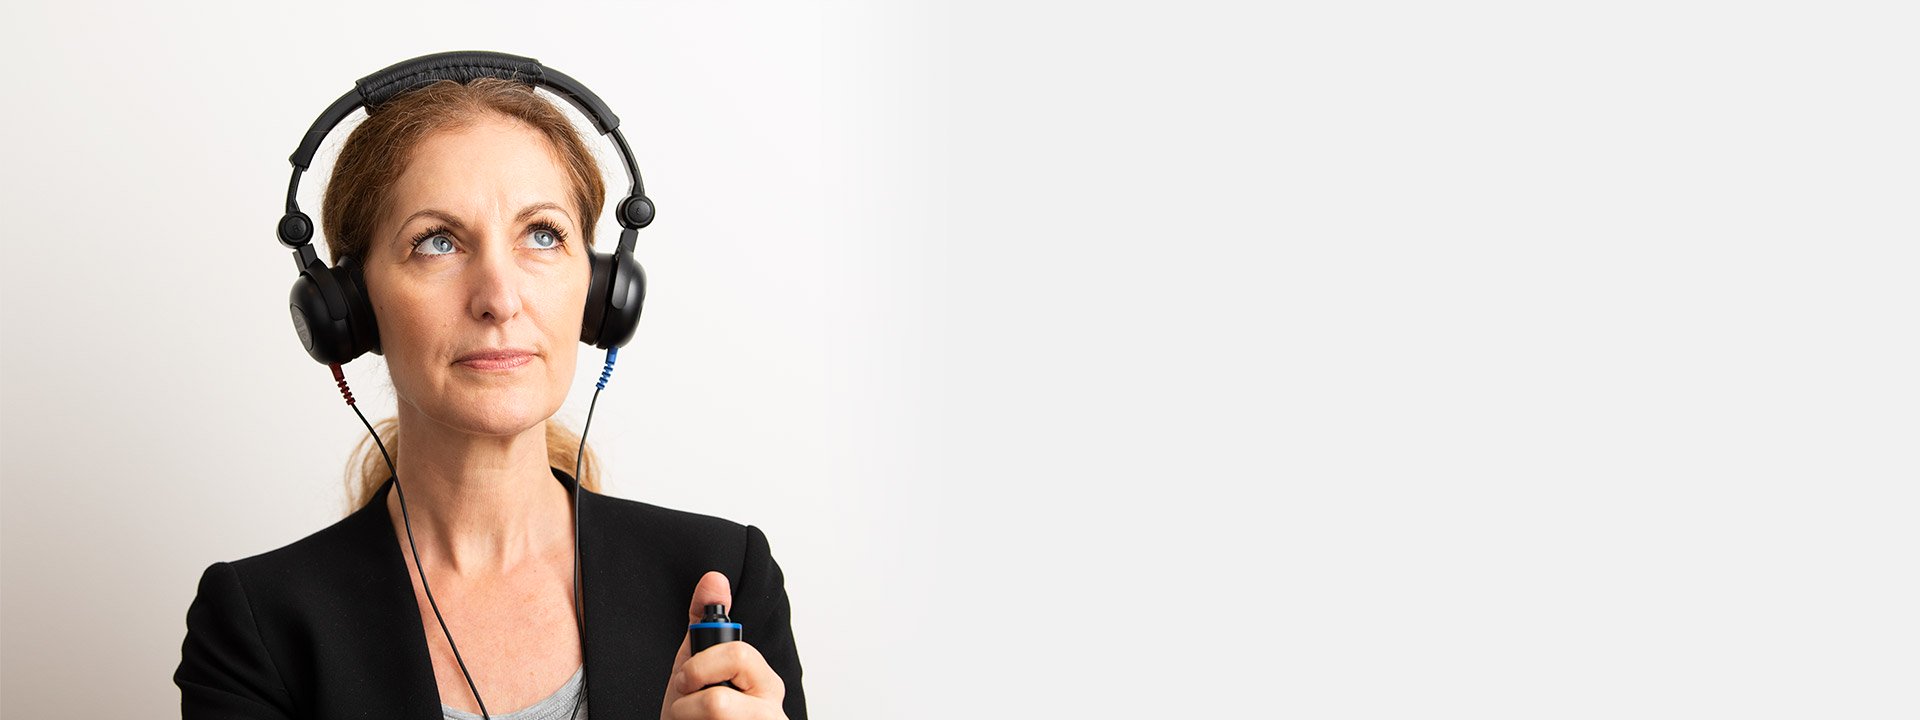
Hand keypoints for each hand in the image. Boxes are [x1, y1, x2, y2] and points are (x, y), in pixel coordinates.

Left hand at [660, 571, 788, 719]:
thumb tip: (714, 578)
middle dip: (688, 702)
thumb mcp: (696, 665)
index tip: (685, 679)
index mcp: (765, 682)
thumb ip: (705, 624)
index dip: (698, 667)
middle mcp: (772, 712)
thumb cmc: (697, 714)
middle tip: (685, 705)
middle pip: (718, 702)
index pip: (737, 656)